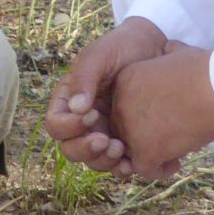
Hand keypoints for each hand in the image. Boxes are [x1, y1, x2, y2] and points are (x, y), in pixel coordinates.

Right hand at [45, 17, 170, 173]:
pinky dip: (124, 168)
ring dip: (105, 161)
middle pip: (72, 149)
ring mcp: (105, 133)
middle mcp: (83, 123)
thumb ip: (85, 77)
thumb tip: (77, 108)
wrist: (157, 49)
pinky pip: (120, 163)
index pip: (56, 125)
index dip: (69, 127)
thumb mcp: (100, 55)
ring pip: (94, 161)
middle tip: (105, 141)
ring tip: (121, 149)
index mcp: (69, 102)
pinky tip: (134, 164)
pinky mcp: (128, 141)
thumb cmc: (122, 47)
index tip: (91, 114)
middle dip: (86, 150)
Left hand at [105, 47, 213, 178]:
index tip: (166, 116)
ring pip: (131, 152)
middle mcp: (120, 106)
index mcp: (126, 81)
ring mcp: (129, 131)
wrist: (213, 88)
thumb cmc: (203, 69)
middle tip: (169, 138)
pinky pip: (146, 169)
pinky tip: (176, 162)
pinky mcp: (144, 152)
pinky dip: (160, 169)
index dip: (144, 114)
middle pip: (125, 130)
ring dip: (150, 155)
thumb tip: (171, 49)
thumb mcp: (178, 53)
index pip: (126, 105)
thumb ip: (168, 55)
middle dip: (145, 137)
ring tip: (173, 153)